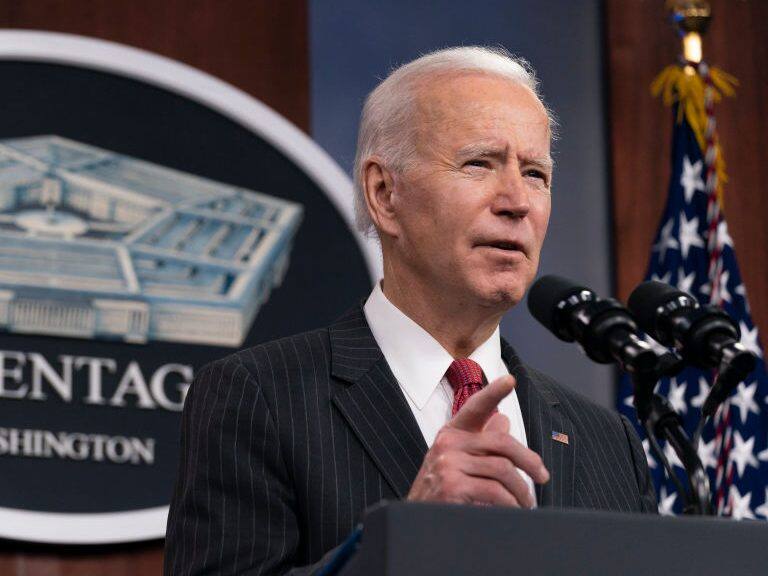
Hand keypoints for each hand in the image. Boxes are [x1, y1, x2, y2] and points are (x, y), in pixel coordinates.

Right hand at [407, 375, 548, 507]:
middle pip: (501, 442)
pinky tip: (513, 512)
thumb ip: (482, 444)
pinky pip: (495, 492)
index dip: (493, 392)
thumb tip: (503, 420)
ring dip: (521, 491)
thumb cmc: (441, 495)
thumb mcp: (459, 464)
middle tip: (542, 477)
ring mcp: (448, 464)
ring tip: (525, 503)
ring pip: (503, 469)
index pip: (475, 408)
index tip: (510, 380)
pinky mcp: (452, 486)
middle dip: (529, 461)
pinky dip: (511, 504)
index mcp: (451, 434)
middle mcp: (447, 444)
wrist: (416, 525)